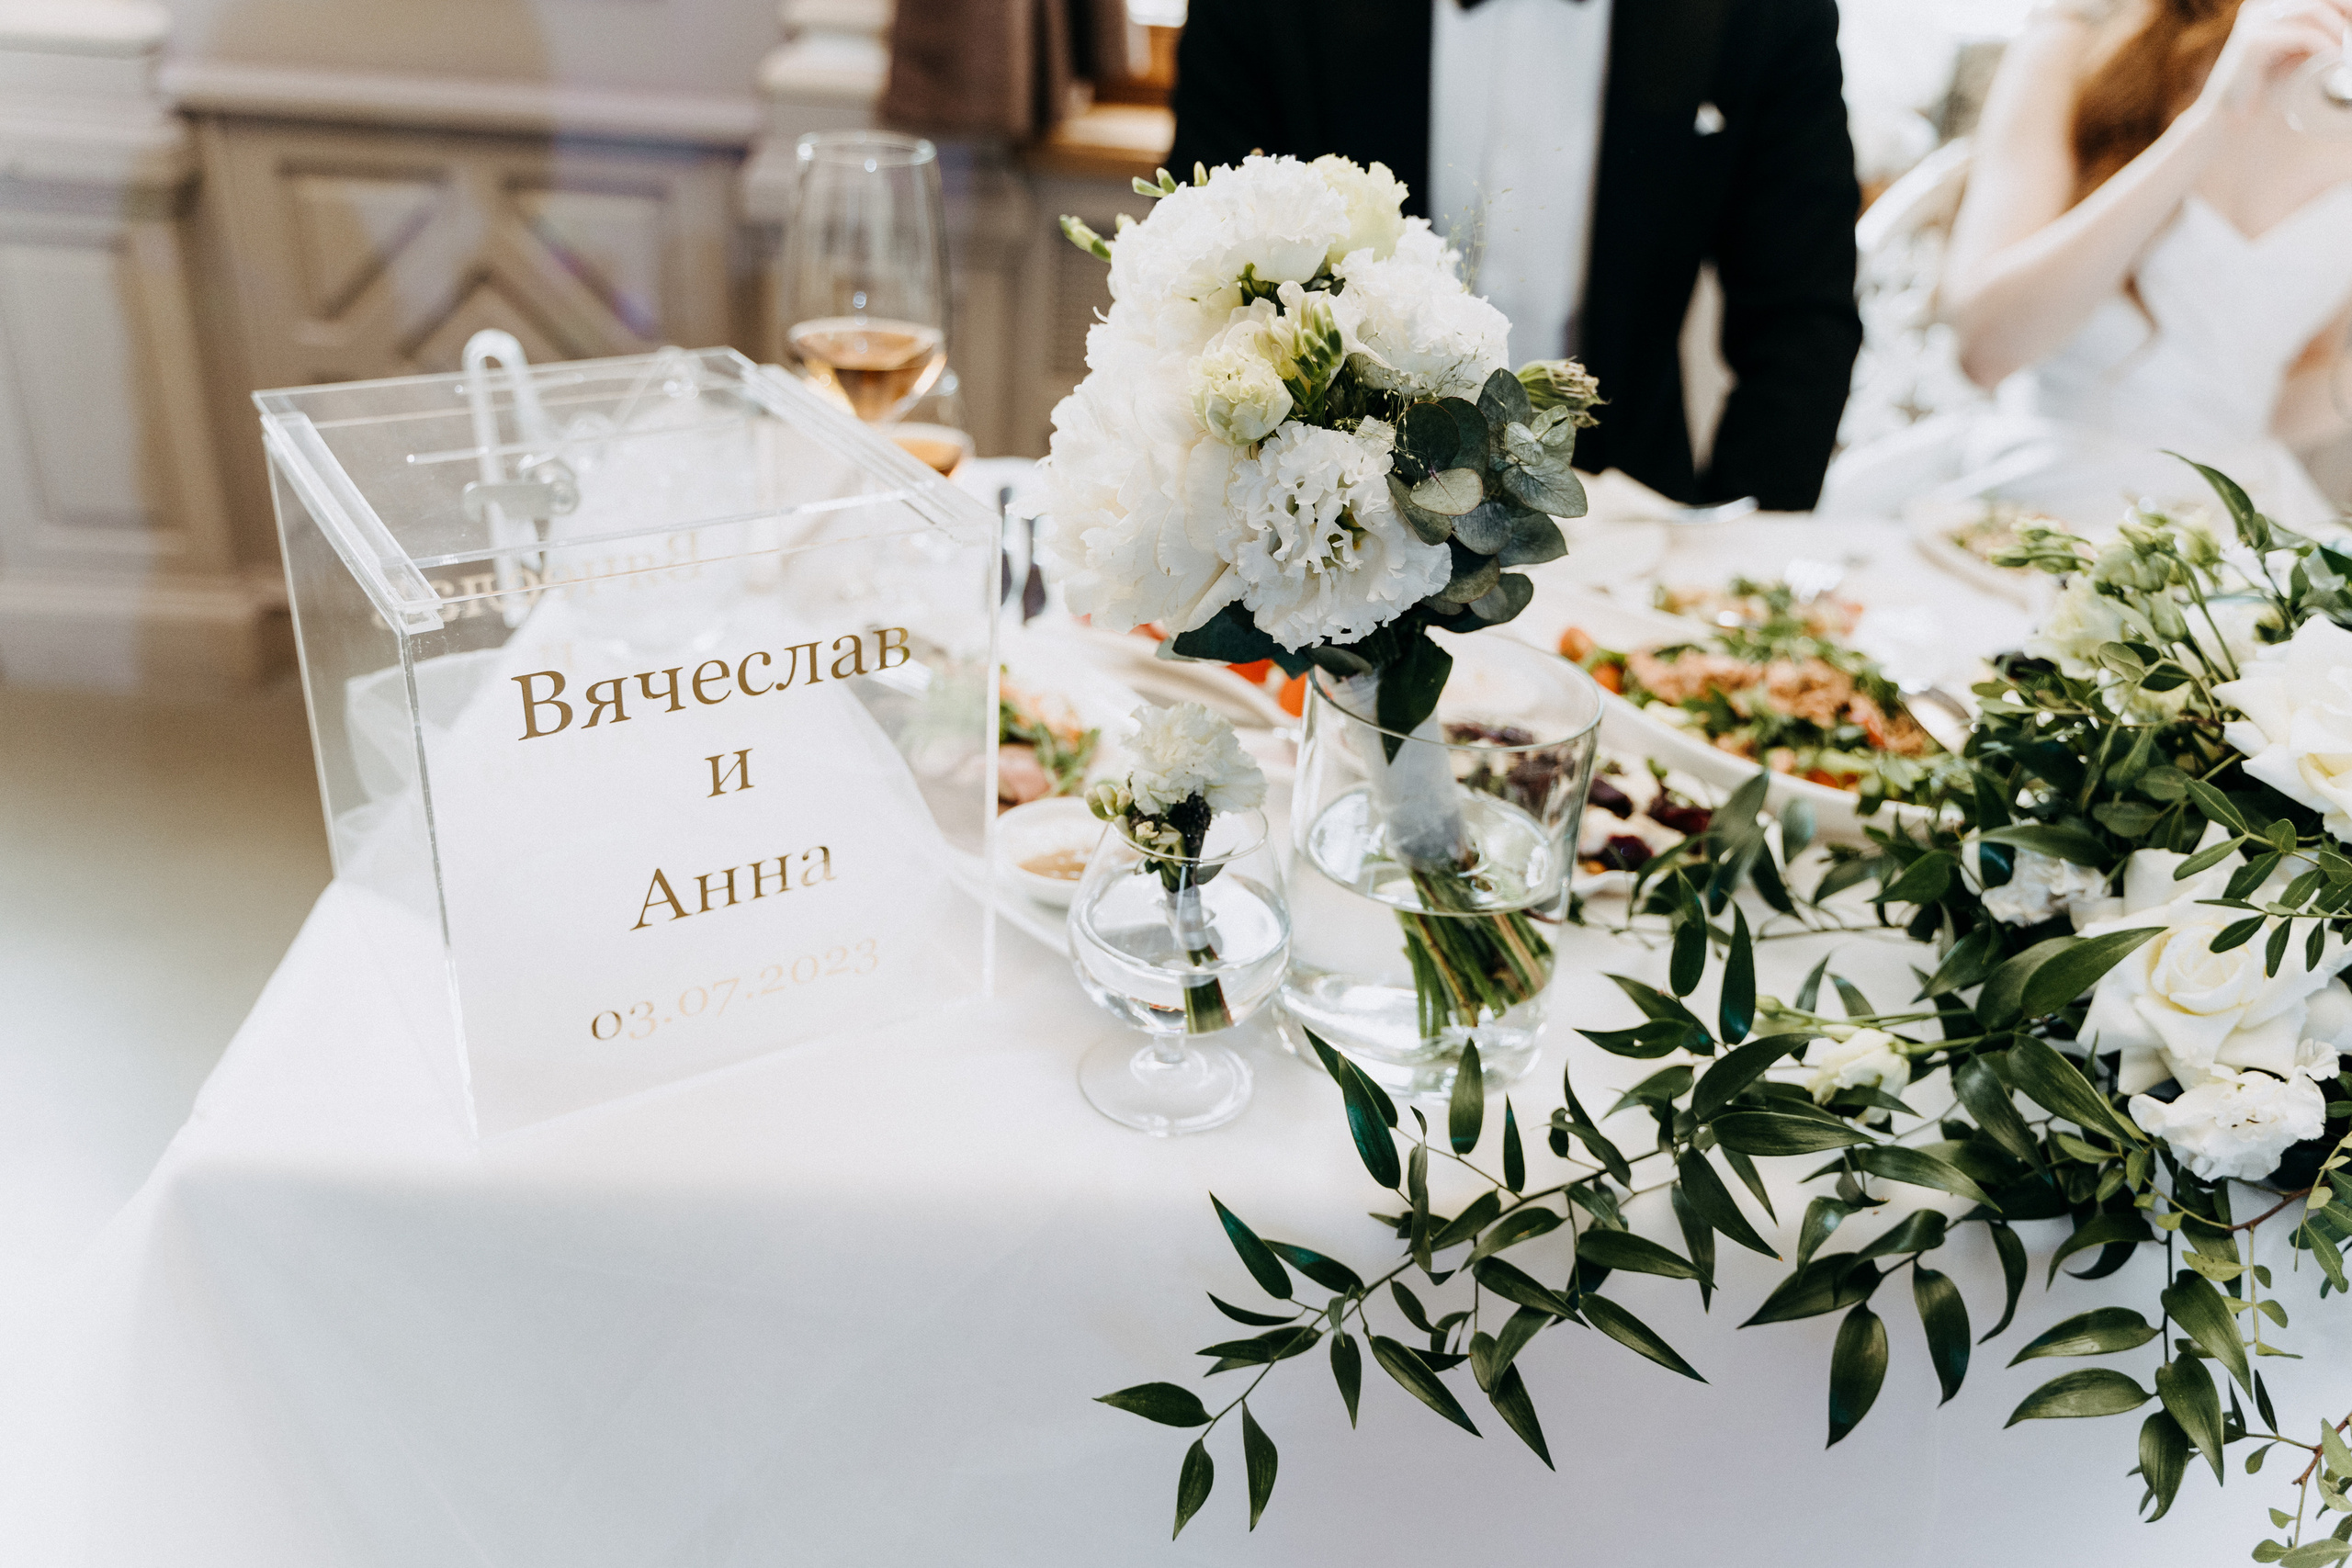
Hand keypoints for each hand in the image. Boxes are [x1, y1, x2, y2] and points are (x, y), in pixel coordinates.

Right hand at [2199, 0, 2351, 114]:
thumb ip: (2312, 35)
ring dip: (2339, 30)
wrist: (2225, 122)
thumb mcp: (2292, 54)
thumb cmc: (2261, 93)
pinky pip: (2303, 34)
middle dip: (2345, 13)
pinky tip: (2335, 59)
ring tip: (2348, 53)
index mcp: (2265, 6)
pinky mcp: (2254, 41)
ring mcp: (2254, 21)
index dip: (2342, 5)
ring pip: (2314, 9)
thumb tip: (2346, 28)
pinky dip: (2325, 45)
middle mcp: (2258, 7)